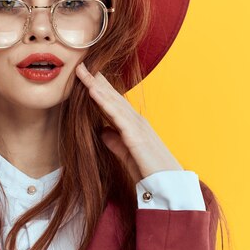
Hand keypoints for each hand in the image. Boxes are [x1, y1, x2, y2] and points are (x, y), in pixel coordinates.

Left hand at [75, 62, 183, 181]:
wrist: (168, 185)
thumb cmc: (149, 171)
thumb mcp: (127, 154)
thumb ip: (115, 142)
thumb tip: (103, 132)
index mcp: (133, 125)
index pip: (113, 103)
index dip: (100, 89)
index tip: (86, 76)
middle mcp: (135, 121)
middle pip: (112, 96)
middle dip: (96, 80)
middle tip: (81, 64)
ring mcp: (136, 126)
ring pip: (112, 100)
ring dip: (96, 85)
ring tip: (82, 71)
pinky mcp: (135, 135)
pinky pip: (116, 115)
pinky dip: (103, 102)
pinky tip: (92, 91)